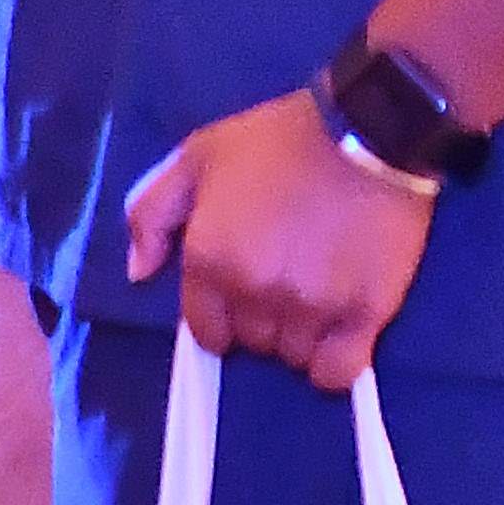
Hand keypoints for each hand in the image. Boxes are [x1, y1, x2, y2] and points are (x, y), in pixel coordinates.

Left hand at [122, 84, 436, 389]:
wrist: (365, 131)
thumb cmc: (275, 140)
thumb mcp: (195, 157)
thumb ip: (151, 215)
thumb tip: (138, 274)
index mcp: (209, 258)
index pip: (204, 331)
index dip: (218, 317)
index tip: (237, 294)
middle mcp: (254, 292)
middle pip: (251, 342)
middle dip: (259, 319)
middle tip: (281, 280)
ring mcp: (310, 308)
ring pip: (292, 356)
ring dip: (298, 335)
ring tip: (313, 295)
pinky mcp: (364, 316)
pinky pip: (337, 373)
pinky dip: (333, 362)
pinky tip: (338, 332)